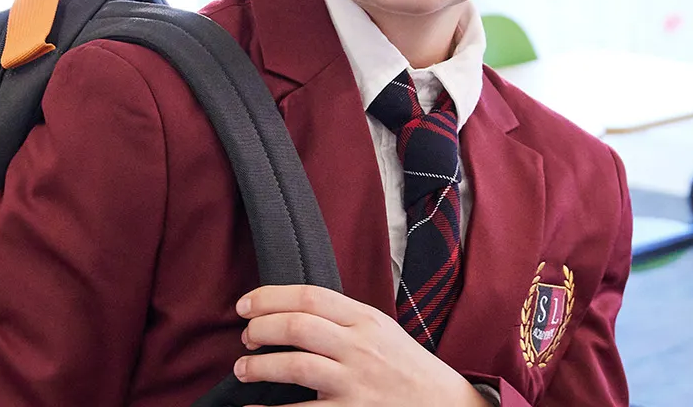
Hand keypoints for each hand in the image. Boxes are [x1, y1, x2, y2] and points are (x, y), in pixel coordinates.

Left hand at [232, 285, 487, 406]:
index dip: (268, 298)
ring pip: (295, 366)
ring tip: (243, 369)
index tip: (244, 306)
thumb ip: (342, 317)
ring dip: (258, 367)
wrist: (449, 406)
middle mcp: (361, 348)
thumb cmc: (408, 368)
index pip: (309, 297)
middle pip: (296, 327)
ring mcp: (357, 383)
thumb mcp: (382, 330)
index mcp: (366, 320)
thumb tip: (289, 309)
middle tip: (246, 338)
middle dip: (259, 329)